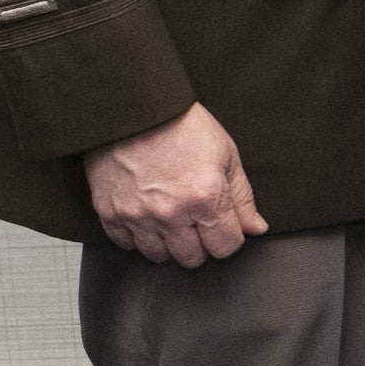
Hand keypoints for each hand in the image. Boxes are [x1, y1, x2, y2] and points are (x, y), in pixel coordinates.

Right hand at [86, 104, 264, 266]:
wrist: (134, 108)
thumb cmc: (182, 125)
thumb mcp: (226, 155)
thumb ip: (242, 197)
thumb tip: (255, 228)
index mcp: (205, 198)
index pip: (226, 247)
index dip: (230, 237)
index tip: (226, 226)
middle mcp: (170, 213)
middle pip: (192, 258)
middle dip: (201, 244)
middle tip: (198, 222)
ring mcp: (136, 215)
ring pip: (158, 256)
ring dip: (169, 244)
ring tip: (172, 219)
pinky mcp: (109, 212)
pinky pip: (126, 245)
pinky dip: (137, 236)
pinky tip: (147, 216)